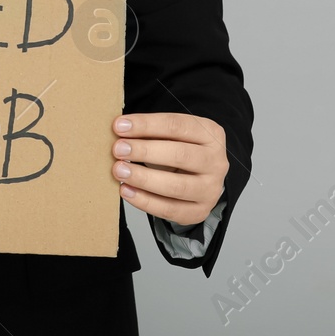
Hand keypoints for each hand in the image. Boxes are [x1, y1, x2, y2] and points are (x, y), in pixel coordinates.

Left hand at [109, 112, 226, 224]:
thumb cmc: (179, 149)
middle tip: (118, 149)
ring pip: (177, 186)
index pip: (177, 125)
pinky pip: (170, 210)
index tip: (119, 126)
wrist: (198, 176)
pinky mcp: (200, 211)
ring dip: (143, 178)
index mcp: (210, 133)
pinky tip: (126, 191)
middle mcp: (216, 161)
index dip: (146, 125)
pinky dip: (145, 201)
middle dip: (145, 151)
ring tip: (119, 171)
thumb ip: (151, 131)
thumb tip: (120, 130)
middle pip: (180, 155)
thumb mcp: (171, 134)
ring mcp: (211, 189)